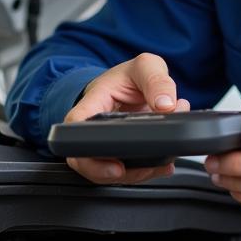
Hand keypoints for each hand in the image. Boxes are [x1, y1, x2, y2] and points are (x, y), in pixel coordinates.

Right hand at [64, 52, 190, 184]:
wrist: (134, 84)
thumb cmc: (131, 76)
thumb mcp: (146, 66)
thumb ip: (157, 81)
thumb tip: (166, 105)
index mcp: (92, 102)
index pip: (75, 126)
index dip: (84, 148)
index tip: (110, 160)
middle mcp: (94, 127)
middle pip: (84, 158)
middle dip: (106, 173)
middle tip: (132, 170)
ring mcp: (105, 144)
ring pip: (106, 171)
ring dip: (135, 174)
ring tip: (159, 164)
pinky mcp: (121, 154)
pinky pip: (126, 171)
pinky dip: (146, 173)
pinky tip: (162, 166)